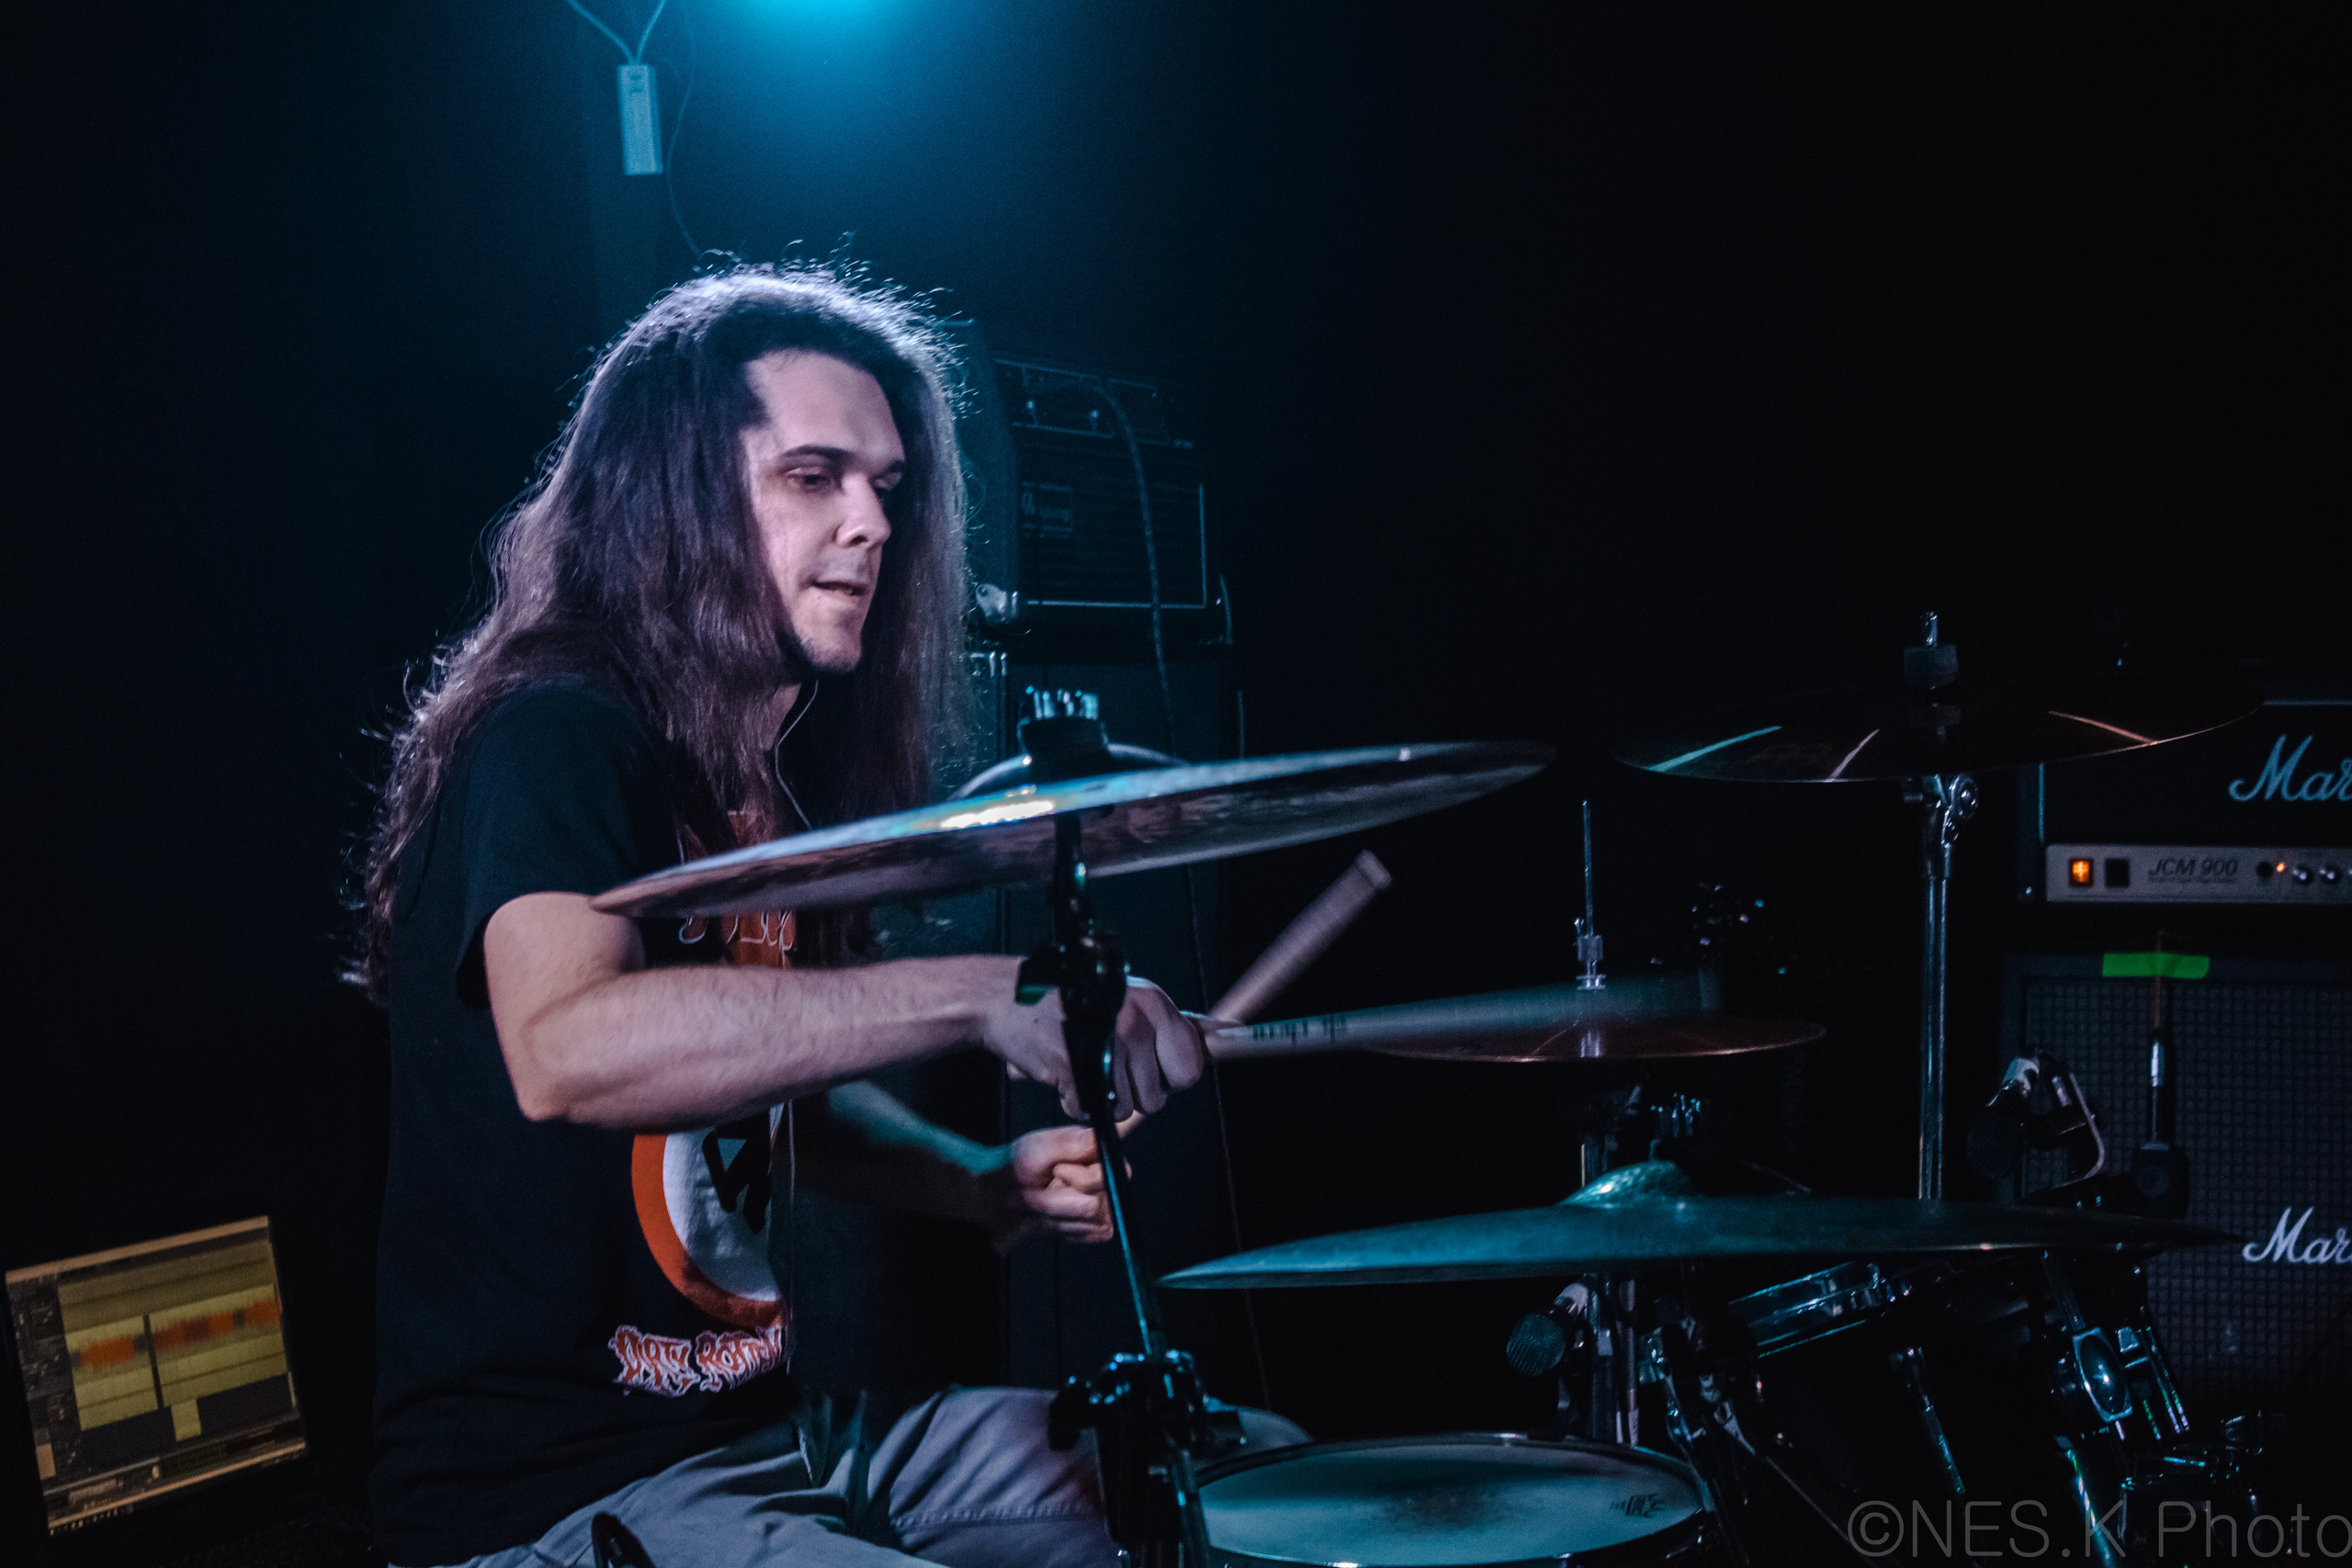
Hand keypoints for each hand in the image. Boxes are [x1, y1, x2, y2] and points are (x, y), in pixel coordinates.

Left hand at [972, 1118, 1138, 1252]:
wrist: (1001, 1201)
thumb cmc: (1017, 1169)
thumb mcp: (1038, 1148)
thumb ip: (1072, 1142)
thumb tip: (1103, 1133)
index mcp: (1095, 1149)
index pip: (1116, 1165)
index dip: (1083, 1174)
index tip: (1057, 1170)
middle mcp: (1105, 1174)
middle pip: (1100, 1193)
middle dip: (1063, 1193)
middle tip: (1042, 1185)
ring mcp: (1105, 1202)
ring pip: (1091, 1214)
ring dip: (1057, 1209)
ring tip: (1041, 1199)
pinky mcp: (1098, 1226)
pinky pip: (1090, 1231)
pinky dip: (1064, 1225)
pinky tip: (1050, 1215)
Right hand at [981, 974, 1206, 1120]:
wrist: (1006, 998)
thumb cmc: (1068, 1002)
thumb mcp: (1128, 1001)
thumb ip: (1170, 1025)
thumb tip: (1228, 1031)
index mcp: (1153, 1004)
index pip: (1191, 1066)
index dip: (1171, 1078)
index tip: (1156, 1072)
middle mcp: (1135, 1022)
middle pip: (1157, 1097)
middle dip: (1135, 1093)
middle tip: (1110, 1068)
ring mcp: (1106, 1045)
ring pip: (1125, 1109)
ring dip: (1103, 1098)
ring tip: (1084, 1064)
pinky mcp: (1075, 1067)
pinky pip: (1090, 1111)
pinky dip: (1075, 1102)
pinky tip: (1064, 1072)